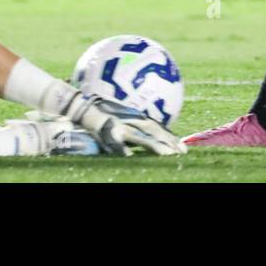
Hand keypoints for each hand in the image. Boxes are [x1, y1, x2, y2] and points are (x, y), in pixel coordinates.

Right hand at [63, 94, 185, 155]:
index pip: (156, 126)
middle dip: (168, 141)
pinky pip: (116, 145)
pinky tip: (130, 157)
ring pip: (140, 137)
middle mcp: (129, 119)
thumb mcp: (122, 115)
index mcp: (134, 116)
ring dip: (154, 146)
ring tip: (167, 154)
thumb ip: (135, 122)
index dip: (170, 135)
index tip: (183, 146)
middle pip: (153, 130)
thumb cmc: (103, 112)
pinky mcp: (107, 133)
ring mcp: (119, 126)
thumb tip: (152, 132)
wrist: (83, 107)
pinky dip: (123, 150)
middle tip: (182, 152)